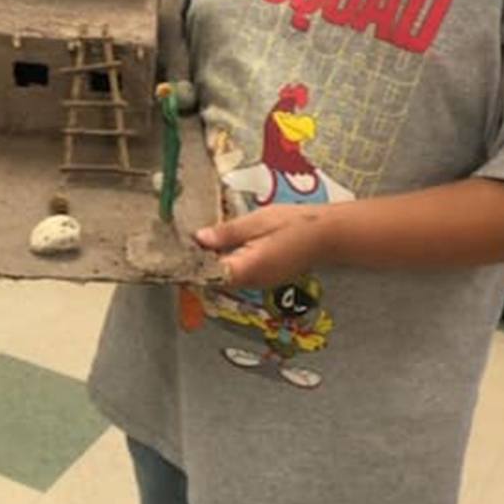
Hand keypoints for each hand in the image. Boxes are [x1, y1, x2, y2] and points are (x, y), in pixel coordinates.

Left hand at [195, 204, 331, 287]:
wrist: (329, 235)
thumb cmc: (297, 225)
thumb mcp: (257, 221)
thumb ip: (226, 232)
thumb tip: (199, 238)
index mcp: (246, 268)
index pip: (207, 274)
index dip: (188, 266)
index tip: (173, 255)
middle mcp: (250, 281)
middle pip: (214, 278)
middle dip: (198, 263)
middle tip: (182, 245)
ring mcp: (259, 282)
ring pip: (225, 276)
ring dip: (212, 263)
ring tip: (198, 243)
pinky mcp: (265, 277)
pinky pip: (238, 273)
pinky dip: (227, 262)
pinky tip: (223, 246)